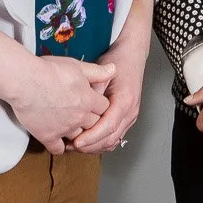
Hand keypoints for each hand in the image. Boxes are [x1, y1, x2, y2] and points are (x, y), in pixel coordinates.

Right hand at [9, 56, 113, 152]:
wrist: (25, 80)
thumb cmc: (49, 70)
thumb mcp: (77, 66)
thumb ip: (97, 71)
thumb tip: (114, 70)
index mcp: (89, 100)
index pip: (104, 108)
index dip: (99, 104)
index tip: (93, 102)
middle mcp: (80, 117)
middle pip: (94, 125)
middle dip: (91, 121)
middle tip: (83, 115)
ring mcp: (64, 129)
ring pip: (78, 138)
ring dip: (77, 134)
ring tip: (70, 127)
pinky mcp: (48, 136)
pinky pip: (58, 149)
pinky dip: (59, 146)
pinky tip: (57, 140)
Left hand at [71, 19, 149, 154]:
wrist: (132, 55)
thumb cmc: (118, 61)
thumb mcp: (102, 71)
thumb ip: (93, 88)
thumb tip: (80, 103)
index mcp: (125, 100)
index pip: (109, 126)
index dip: (92, 136)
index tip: (77, 141)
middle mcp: (130, 112)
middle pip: (110, 138)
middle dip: (90, 146)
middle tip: (70, 146)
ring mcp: (130, 117)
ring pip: (112, 141)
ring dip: (94, 146)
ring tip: (74, 145)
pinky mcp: (126, 119)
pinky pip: (114, 137)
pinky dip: (100, 142)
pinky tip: (86, 141)